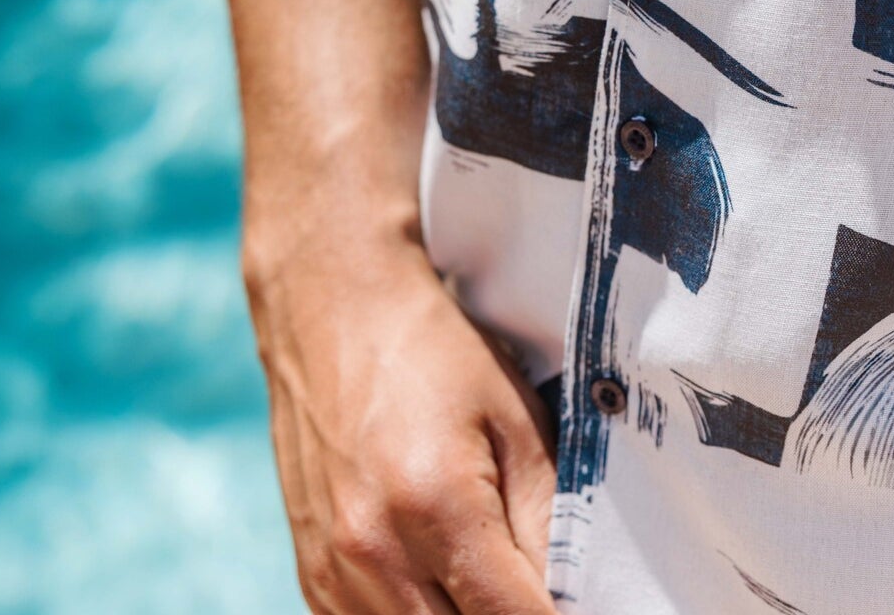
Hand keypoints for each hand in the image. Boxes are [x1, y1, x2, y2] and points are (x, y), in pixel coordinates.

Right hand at [246, 238, 558, 614]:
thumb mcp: (516, 418)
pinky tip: (444, 584)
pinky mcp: (311, 577)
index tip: (582, 603)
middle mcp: (373, 552)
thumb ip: (551, 519)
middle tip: (535, 587)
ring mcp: (332, 572)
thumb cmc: (433, 352)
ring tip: (492, 581)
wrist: (332, 308)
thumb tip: (580, 597)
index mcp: (435, 504)